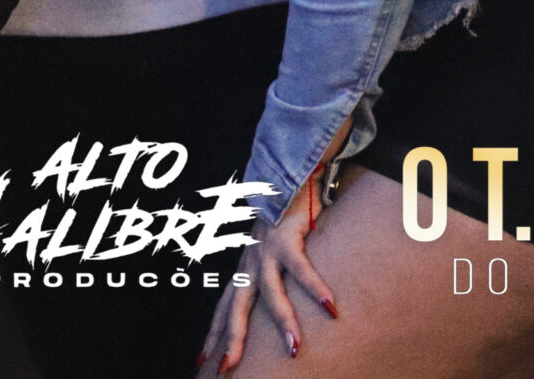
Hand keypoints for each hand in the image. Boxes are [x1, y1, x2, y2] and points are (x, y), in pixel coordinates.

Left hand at [200, 186, 336, 372]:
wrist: (286, 175)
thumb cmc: (282, 218)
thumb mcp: (272, 253)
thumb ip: (273, 275)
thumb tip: (282, 302)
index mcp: (245, 268)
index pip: (224, 307)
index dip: (214, 333)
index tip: (202, 360)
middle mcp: (250, 263)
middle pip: (236, 308)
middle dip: (230, 340)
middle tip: (226, 370)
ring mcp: (267, 251)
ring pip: (271, 293)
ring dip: (283, 322)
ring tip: (294, 349)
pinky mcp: (288, 238)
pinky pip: (303, 269)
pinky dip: (317, 289)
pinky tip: (330, 308)